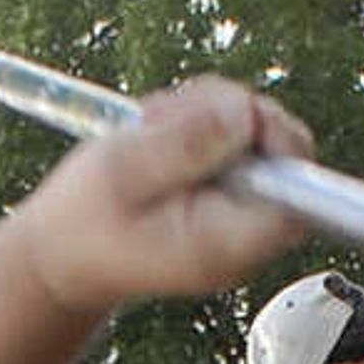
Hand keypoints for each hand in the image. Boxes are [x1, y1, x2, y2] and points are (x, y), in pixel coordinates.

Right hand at [10, 79, 315, 316]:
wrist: (63, 251)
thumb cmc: (83, 221)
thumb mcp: (121, 172)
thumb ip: (184, 143)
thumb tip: (245, 112)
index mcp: (227, 243)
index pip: (300, 197)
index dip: (283, 143)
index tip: (243, 116)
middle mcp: (246, 235)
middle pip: (287, 155)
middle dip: (238, 114)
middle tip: (172, 116)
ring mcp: (239, 214)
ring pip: (261, 136)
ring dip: (212, 112)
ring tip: (154, 127)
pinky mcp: (227, 192)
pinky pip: (237, 139)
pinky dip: (203, 120)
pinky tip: (162, 132)